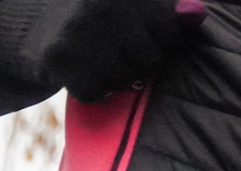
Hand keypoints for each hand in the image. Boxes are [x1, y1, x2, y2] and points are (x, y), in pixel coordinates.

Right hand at [0, 0, 206, 102]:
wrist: (43, 25)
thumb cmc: (105, 18)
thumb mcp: (139, 6)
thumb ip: (170, 11)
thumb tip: (198, 15)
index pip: (169, 31)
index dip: (163, 43)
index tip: (147, 40)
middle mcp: (101, 3)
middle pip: (148, 58)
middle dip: (142, 65)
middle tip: (126, 59)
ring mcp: (78, 29)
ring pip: (121, 78)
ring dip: (118, 80)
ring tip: (107, 66)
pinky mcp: (58, 55)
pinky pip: (93, 91)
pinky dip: (94, 91)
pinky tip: (87, 75)